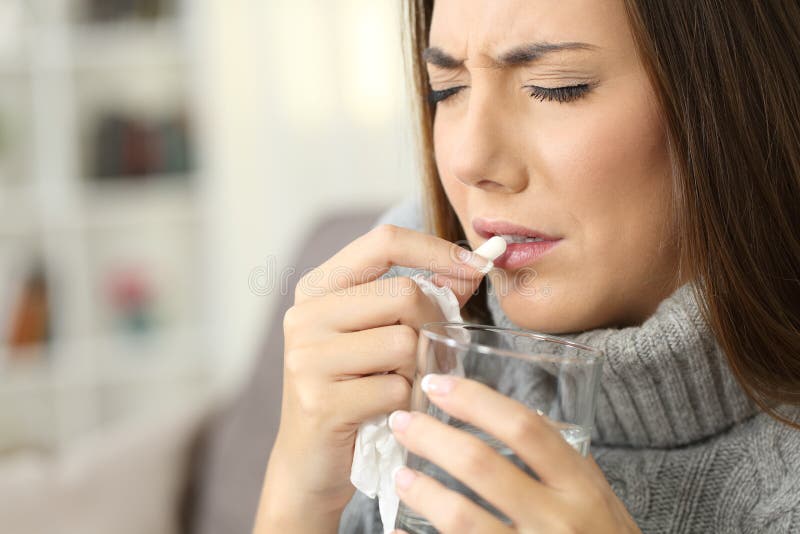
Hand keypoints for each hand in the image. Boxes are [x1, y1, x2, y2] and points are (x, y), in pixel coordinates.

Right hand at [254, 224, 491, 532]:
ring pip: (406, 342)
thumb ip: (417, 298)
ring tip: (398, 385)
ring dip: (417, 370)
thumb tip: (472, 269)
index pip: (384, 241)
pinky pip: (396, 389)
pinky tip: (386, 413)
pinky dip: (406, 404)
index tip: (476, 266)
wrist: (311, 461)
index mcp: (318, 287)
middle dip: (433, 325)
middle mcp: (306, 315)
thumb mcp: (377, 333)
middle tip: (428, 354)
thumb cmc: (355, 390)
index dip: (436, 249)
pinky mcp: (320, 400)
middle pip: (404, 293)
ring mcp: (308, 357)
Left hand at [388, 374, 640, 533]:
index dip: (475, 400)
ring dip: (422, 490)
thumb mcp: (598, 498)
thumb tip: (512, 417)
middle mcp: (558, 519)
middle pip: (481, 465)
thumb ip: (562, 461)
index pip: (525, 428)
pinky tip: (399, 528)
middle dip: (432, 438)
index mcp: (581, 486)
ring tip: (400, 473)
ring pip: (462, 517)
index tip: (437, 384)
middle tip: (402, 421)